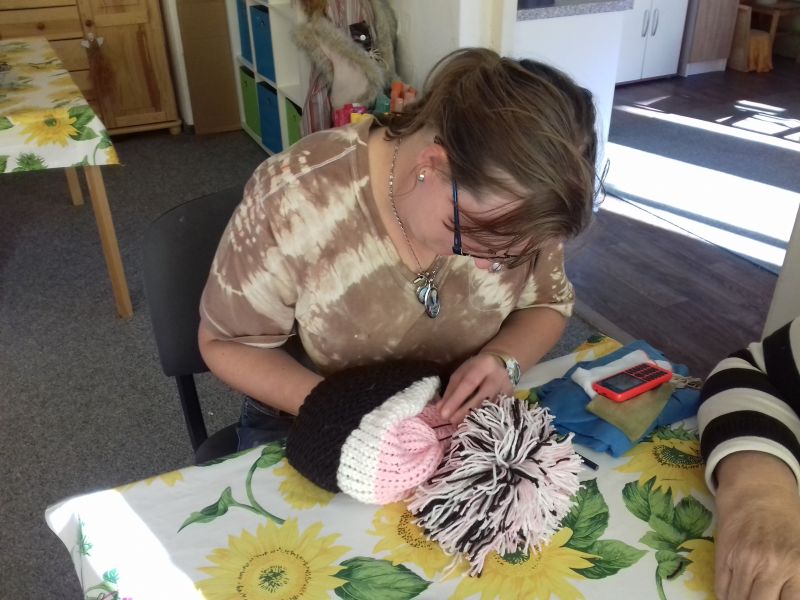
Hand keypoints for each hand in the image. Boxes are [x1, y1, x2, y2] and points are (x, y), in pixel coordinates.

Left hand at [436, 353, 512, 423]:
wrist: (499, 364)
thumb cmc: (475, 369)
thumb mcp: (461, 374)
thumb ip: (451, 390)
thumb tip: (440, 408)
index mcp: (483, 366)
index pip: (468, 384)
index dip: (456, 400)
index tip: (443, 414)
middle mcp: (498, 377)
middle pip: (482, 398)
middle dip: (464, 412)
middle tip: (451, 421)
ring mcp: (507, 389)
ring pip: (490, 408)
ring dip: (474, 418)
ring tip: (461, 425)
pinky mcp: (512, 400)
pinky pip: (497, 413)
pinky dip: (485, 421)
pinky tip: (475, 426)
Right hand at [713, 453, 799, 599]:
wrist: (756, 492)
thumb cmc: (786, 523)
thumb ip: (796, 583)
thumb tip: (785, 596)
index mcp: (797, 569)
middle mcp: (770, 568)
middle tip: (760, 597)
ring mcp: (744, 562)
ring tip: (746, 594)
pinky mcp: (723, 555)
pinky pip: (721, 589)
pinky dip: (726, 595)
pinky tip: (734, 591)